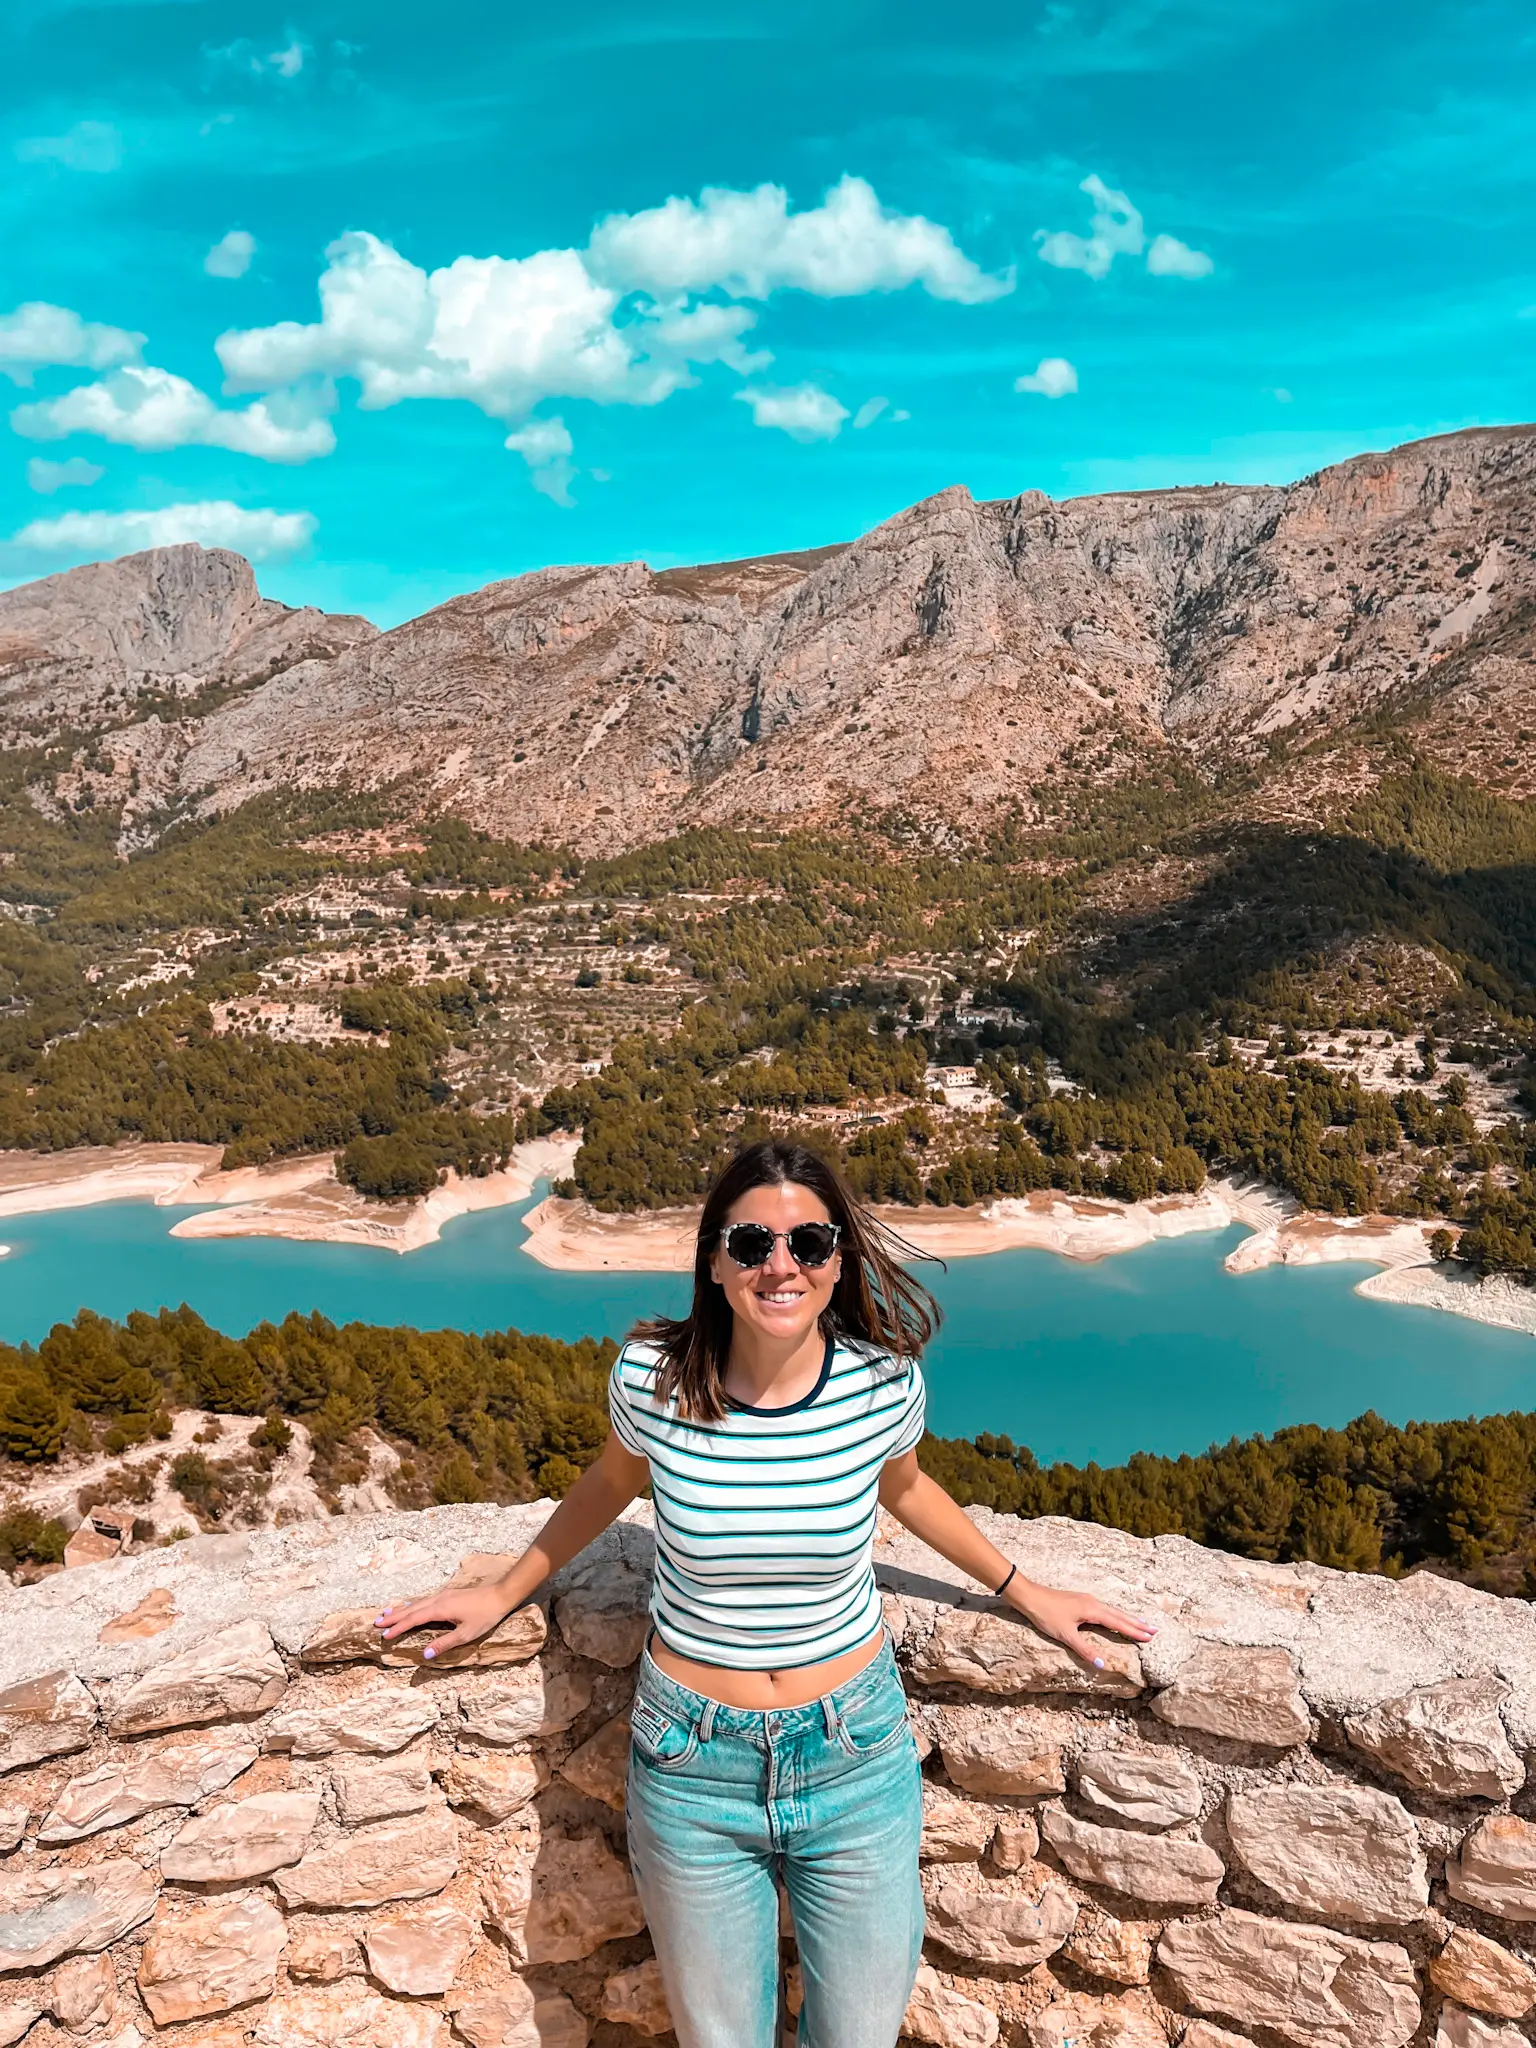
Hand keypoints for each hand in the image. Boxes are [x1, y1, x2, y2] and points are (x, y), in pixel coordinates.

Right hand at [374, 1584, 515, 1658]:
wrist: (501, 1595)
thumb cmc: (485, 1615)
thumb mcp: (466, 1634)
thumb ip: (445, 1644)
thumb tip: (425, 1654)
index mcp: (440, 1609)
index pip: (413, 1619)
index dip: (398, 1627)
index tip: (384, 1634)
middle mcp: (438, 1599)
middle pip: (411, 1609)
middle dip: (393, 1616)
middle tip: (376, 1622)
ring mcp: (443, 1595)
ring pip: (417, 1603)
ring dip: (401, 1610)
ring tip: (387, 1613)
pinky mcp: (449, 1595)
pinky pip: (424, 1601)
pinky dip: (413, 1606)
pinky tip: (411, 1608)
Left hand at [1005, 1580, 1156, 1669]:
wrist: (1030, 1596)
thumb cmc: (1046, 1614)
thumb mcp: (1066, 1635)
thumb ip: (1085, 1650)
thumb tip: (1102, 1664)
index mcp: (1092, 1610)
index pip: (1118, 1623)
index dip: (1134, 1631)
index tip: (1150, 1637)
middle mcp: (1093, 1602)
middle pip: (1120, 1615)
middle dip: (1137, 1624)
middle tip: (1154, 1631)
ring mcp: (1087, 1600)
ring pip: (1113, 1610)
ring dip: (1128, 1618)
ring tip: (1141, 1624)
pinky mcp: (1081, 1601)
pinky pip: (1105, 1609)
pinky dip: (1116, 1615)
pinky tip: (1116, 1617)